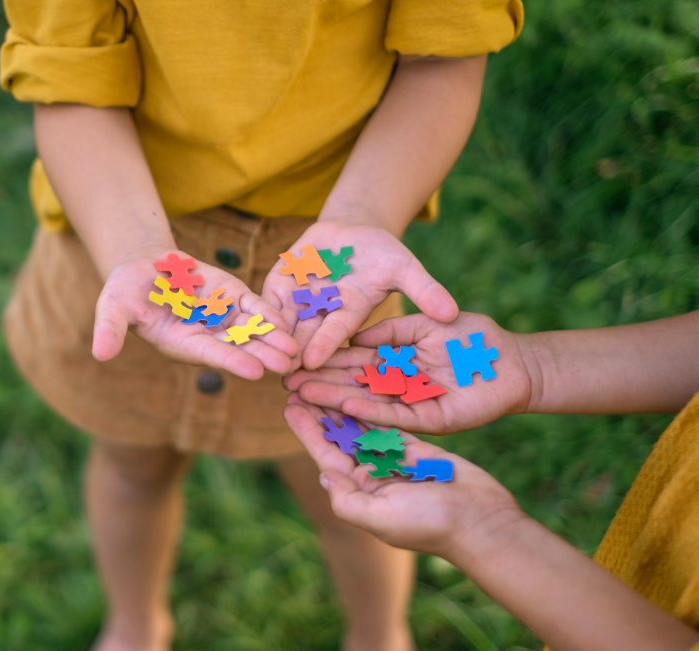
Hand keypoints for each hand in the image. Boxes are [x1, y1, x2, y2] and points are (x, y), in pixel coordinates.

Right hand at [93, 254, 297, 379]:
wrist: (143, 266)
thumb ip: (109, 330)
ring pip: (252, 330)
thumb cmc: (124, 290)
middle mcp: (205, 336)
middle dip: (262, 355)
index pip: (210, 354)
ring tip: (296, 348)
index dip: (232, 361)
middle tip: (287, 365)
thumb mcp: (112, 307)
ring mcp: (222, 318)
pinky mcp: (232, 298)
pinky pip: (254, 307)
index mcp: (181, 344)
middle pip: (238, 347)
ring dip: (273, 339)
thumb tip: (99, 354)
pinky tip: (290, 321)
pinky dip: (270, 314)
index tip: (255, 371)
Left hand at [260, 219, 457, 370]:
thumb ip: (424, 288)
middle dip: (290, 353)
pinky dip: (257, 311)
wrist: (351, 230)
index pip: (335, 334)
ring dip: (269, 338)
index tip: (312, 360)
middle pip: (304, 336)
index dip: (323, 345)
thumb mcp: (404, 266)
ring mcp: (299, 302)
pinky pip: (265, 300)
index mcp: (350, 314)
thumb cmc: (382, 251)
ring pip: (281, 323)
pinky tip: (245, 322)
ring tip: (256, 352)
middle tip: (276, 372)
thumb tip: (453, 313)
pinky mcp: (279, 286)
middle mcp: (322, 315)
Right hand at [284, 312, 537, 434]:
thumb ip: (392, 330)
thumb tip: (355, 338)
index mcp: (395, 363)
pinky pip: (395, 417)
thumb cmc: (475, 337)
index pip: (353, 362)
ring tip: (302, 396)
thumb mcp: (426, 324)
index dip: (326, 361)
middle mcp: (398, 387)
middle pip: (352, 385)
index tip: (297, 357)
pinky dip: (370, 411)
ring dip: (334, 399)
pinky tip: (343, 405)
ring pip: (366, 403)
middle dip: (319, 383)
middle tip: (285, 383)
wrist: (516, 361)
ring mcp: (411, 405)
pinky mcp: (429, 420)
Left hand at [284, 395, 523, 556]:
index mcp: (359, 492)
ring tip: (324, 378)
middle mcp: (372, 474)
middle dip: (320, 411)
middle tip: (301, 382)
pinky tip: (358, 386)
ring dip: (343, 404)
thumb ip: (347, 499)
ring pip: (362, 426)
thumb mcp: (380, 518)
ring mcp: (394, 460)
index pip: (326, 456)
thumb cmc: (429, 525)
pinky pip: (389, 422)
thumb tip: (323, 475)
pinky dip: (373, 406)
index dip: (307, 431)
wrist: (480, 523)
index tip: (288, 405)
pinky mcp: (417, 447)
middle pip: (340, 437)